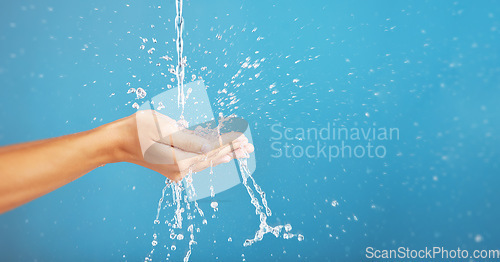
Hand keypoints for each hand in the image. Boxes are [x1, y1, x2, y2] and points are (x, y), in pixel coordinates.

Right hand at [111, 110, 253, 180]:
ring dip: (225, 155)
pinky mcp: (174, 168)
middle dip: (232, 151)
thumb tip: (209, 147)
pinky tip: (223, 157)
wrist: (117, 142)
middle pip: (212, 158)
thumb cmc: (138, 129)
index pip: (211, 150)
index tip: (243, 138)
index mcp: (179, 160)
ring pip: (207, 162)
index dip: (228, 143)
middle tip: (250, 147)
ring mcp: (177, 171)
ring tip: (242, 152)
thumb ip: (188, 139)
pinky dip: (212, 158)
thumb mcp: (163, 128)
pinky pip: (198, 163)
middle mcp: (180, 170)